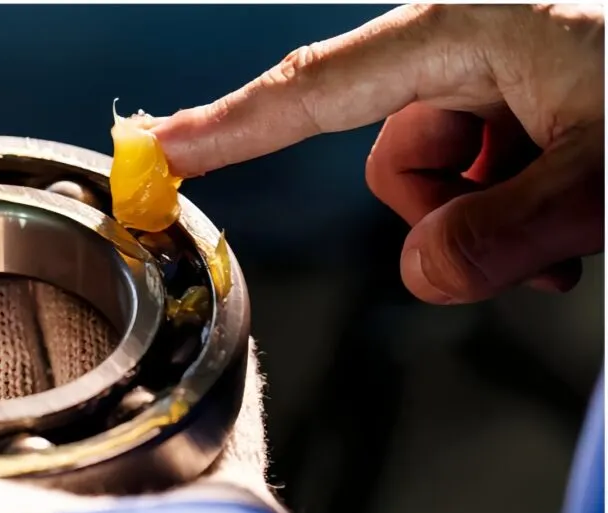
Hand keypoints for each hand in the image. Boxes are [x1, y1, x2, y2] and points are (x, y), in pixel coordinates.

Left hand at [0, 278, 279, 512]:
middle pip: (45, 418)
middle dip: (33, 354)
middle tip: (16, 273)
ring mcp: (141, 498)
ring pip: (134, 402)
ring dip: (123, 348)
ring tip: (107, 268)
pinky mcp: (217, 480)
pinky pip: (222, 400)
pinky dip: (217, 354)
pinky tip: (196, 291)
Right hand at [153, 4, 603, 303]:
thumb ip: (505, 231)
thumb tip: (421, 276)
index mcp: (467, 28)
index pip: (312, 92)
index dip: (227, 128)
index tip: (156, 150)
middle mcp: (474, 45)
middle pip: (393, 157)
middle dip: (452, 213)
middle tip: (541, 233)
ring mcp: (505, 80)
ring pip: (443, 182)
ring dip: (500, 222)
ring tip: (581, 220)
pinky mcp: (533, 108)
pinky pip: (486, 180)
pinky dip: (525, 216)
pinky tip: (583, 214)